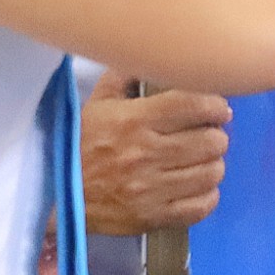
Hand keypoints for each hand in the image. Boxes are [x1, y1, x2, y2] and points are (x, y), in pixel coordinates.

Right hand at [81, 72, 232, 234]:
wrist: (55, 196)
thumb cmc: (78, 146)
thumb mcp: (96, 104)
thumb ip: (123, 78)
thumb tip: (150, 58)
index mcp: (134, 120)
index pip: (194, 106)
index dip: (216, 106)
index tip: (219, 109)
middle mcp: (146, 153)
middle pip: (211, 141)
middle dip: (216, 136)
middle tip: (209, 136)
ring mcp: (151, 189)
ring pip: (210, 173)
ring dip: (213, 165)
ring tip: (204, 161)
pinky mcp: (152, 217)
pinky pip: (200, 207)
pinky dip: (208, 196)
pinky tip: (199, 187)